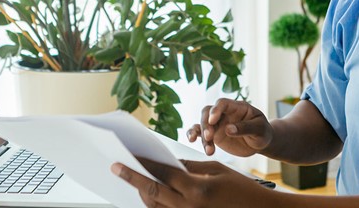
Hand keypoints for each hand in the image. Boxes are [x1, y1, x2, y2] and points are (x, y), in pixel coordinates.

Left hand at [111, 158, 278, 207]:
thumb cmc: (242, 189)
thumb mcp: (218, 170)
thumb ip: (191, 167)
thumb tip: (170, 164)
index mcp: (197, 189)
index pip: (163, 174)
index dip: (145, 163)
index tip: (131, 155)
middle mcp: (189, 207)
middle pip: (152, 192)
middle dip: (132, 178)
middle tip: (116, 168)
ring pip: (155, 207)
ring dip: (141, 193)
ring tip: (131, 180)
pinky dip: (154, 205)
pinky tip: (148, 196)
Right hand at [186, 98, 272, 156]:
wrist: (260, 142)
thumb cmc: (262, 132)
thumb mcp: (259, 129)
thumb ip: (245, 128)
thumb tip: (228, 129)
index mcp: (237, 107)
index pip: (223, 103)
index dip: (216, 109)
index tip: (213, 120)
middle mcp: (225, 113)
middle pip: (208, 112)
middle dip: (206, 124)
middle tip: (209, 137)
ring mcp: (218, 124)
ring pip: (202, 123)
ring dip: (201, 135)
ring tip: (209, 150)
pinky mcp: (214, 134)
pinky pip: (200, 132)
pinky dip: (193, 134)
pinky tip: (192, 140)